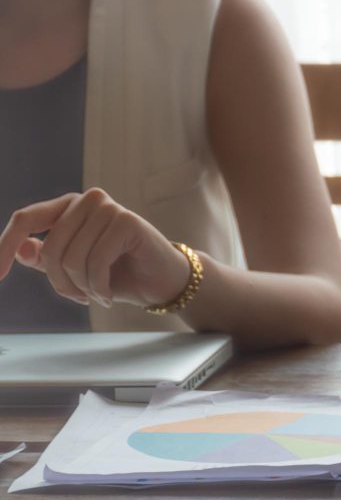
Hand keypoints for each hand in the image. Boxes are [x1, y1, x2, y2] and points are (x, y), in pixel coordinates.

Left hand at [0, 189, 190, 307]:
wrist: (164, 281)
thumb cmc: (121, 273)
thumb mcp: (76, 268)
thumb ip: (46, 259)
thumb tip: (20, 250)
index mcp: (69, 207)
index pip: (25, 220)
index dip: (4, 248)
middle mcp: (88, 200)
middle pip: (50, 248)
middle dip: (61, 283)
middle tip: (79, 299)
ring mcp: (108, 208)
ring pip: (72, 258)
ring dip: (83, 288)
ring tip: (98, 296)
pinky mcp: (128, 222)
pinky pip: (97, 261)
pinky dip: (99, 287)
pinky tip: (109, 295)